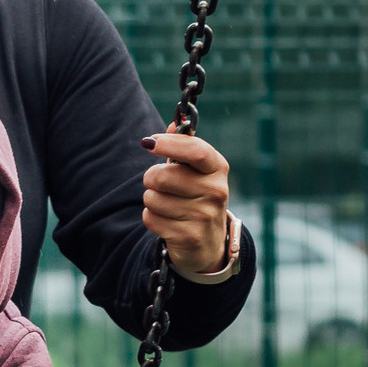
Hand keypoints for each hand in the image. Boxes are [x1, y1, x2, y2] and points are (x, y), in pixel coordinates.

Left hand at [142, 126, 232, 273]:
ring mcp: (204, 216)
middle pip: (163, 175)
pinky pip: (150, 218)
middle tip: (158, 182)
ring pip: (153, 198)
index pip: (195, 151)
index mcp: (218, 169)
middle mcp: (215, 191)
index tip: (150, 143)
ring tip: (167, 204)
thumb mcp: (196, 171)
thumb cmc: (197, 197)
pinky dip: (152, 218)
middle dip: (151, 178)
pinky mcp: (189, 237)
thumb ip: (183, 147)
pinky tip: (167, 221)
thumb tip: (174, 123)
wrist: (208, 243)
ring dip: (151, 200)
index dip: (169, 144)